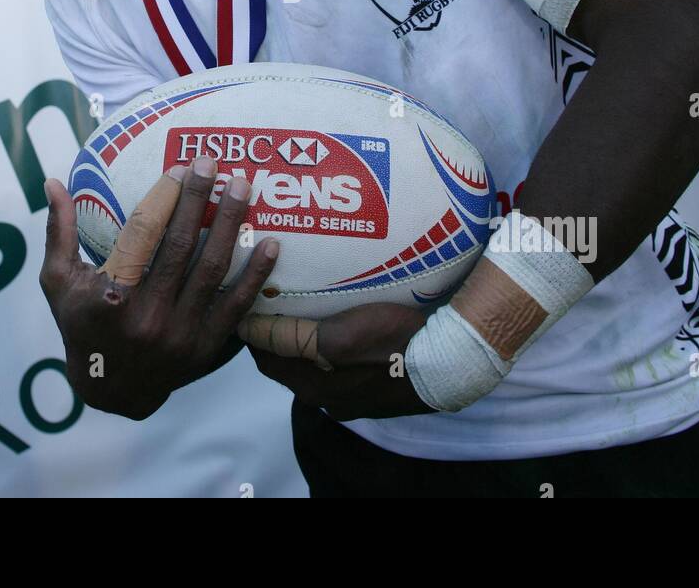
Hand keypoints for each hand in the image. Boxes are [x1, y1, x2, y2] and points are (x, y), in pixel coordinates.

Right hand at [40, 157, 277, 419]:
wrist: (111, 390)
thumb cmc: (82, 324)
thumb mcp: (59, 282)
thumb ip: (59, 232)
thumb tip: (51, 181)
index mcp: (109, 296)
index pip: (142, 233)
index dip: (164, 196)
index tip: (181, 167)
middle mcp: (146, 317)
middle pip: (180, 245)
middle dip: (200, 199)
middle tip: (213, 163)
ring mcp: (179, 335)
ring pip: (211, 269)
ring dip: (230, 225)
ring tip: (242, 188)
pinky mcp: (204, 348)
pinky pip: (236, 306)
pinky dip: (256, 275)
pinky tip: (270, 244)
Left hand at [239, 302, 434, 421]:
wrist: (448, 361)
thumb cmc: (390, 344)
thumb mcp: (336, 338)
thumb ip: (292, 338)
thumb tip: (250, 330)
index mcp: (314, 388)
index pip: (265, 360)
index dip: (254, 333)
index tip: (251, 302)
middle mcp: (329, 398)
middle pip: (289, 363)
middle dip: (279, 336)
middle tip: (275, 300)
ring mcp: (353, 397)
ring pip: (316, 365)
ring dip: (306, 341)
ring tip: (307, 307)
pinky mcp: (375, 389)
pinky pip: (342, 366)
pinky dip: (332, 347)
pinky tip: (343, 326)